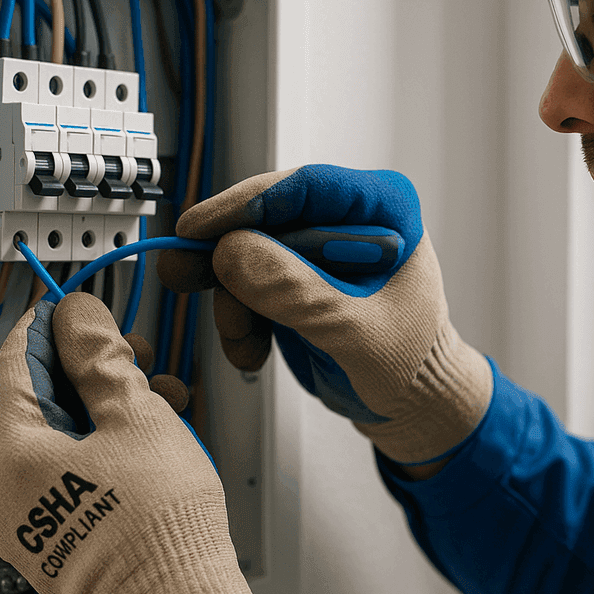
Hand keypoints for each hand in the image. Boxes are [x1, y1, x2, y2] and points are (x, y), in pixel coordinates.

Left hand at [0, 293, 265, 593]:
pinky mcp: (48, 539)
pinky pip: (59, 473)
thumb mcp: (135, 416)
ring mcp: (21, 518)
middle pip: (26, 401)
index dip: (47, 326)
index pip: (12, 363)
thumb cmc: (153, 523)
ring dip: (95, 406)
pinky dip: (93, 445)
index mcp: (9, 452)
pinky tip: (145, 435)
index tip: (73, 309)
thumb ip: (101, 357)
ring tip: (153, 395)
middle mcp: (0, 488)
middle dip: (76, 368)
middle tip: (117, 352)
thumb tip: (80, 317)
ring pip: (49, 437)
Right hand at [157, 165, 492, 463]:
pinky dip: (238, 318)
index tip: (199, 228)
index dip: (246, 204)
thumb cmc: (411, 364)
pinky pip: (244, 284)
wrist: (411, 405)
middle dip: (226, 256)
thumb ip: (297, 292)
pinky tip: (252, 350)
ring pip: (245, 251)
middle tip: (181, 273)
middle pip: (265, 215)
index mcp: (384, 208)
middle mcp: (346, 218)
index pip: (307, 187)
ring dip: (232, 300)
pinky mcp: (293, 279)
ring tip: (243, 342)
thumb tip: (232, 253)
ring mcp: (316, 249)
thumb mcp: (354, 332)